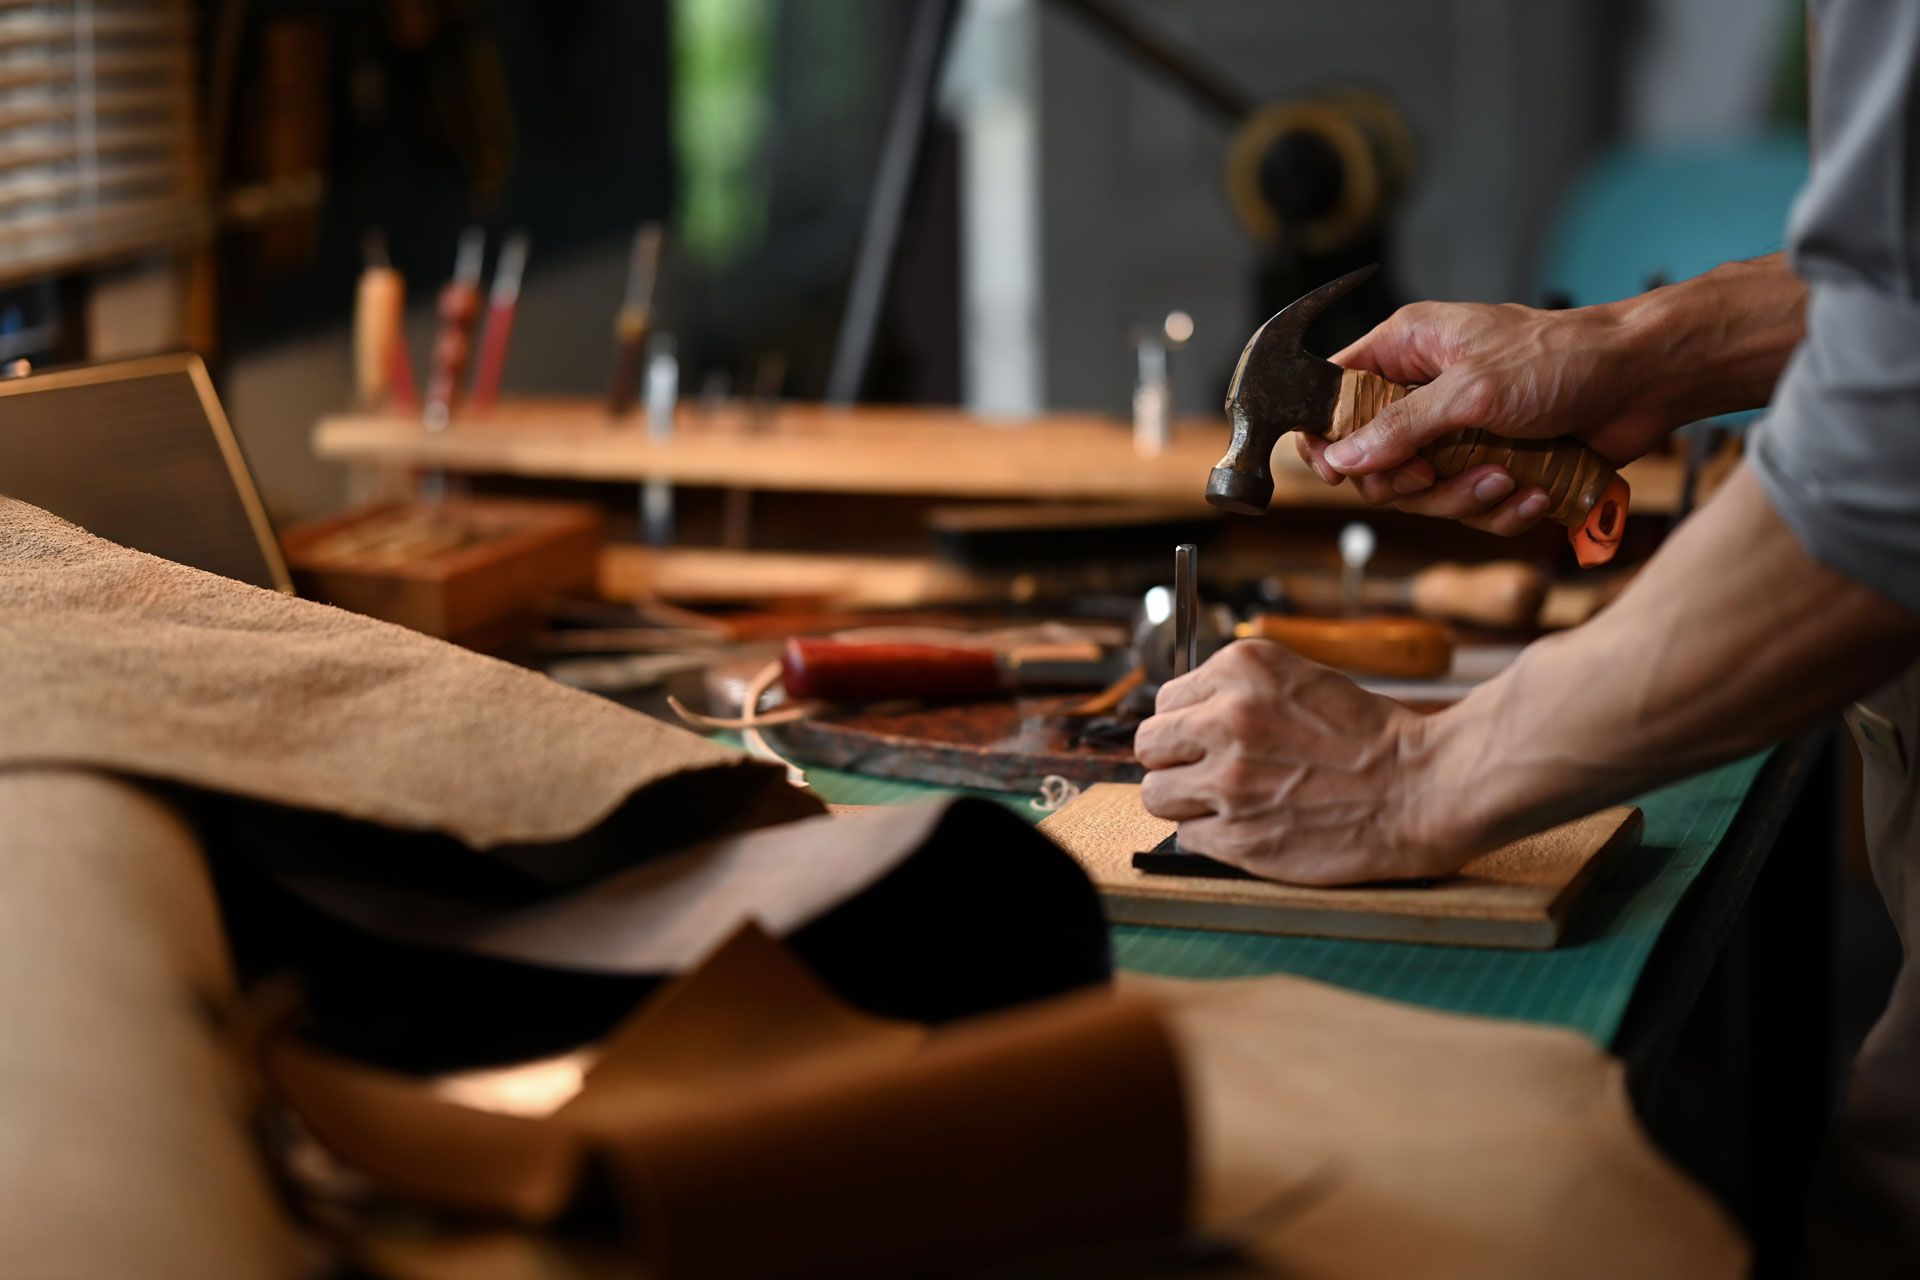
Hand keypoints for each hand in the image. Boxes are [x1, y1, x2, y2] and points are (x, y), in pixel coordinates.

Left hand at [1133, 640, 1470, 883]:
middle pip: (1148, 745)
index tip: (1207, 738)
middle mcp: (1227, 719)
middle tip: (1208, 771)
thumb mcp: (1300, 680)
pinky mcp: (1238, 836)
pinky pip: (1187, 836)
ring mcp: (1229, 781)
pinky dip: (1212, 835)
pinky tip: (1251, 826)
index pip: (1165, 700)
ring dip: (1185, 801)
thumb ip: (1237, 692)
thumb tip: (1184, 715)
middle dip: (1173, 760)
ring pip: (1156, 794)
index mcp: (1241, 670)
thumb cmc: (1370, 736)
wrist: (1423, 788)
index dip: (1186, 724)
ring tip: (1228, 802)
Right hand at [1296, 300, 1673, 535]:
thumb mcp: (1473, 390)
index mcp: (1408, 348)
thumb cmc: (1564, 359)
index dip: (1326, 435)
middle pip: (1372, 458)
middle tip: (1430, 473)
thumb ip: (1402, 427)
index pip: (1333, 392)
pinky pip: (1468, 508)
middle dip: (1406, 480)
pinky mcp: (1492, 465)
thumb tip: (1342, 458)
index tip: (1338, 470)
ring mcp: (1458, 432)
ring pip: (1421, 492)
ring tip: (1506, 479)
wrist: (1644, 381)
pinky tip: (1533, 490)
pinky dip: (1501, 509)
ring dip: (1463, 497)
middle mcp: (1425, 390)